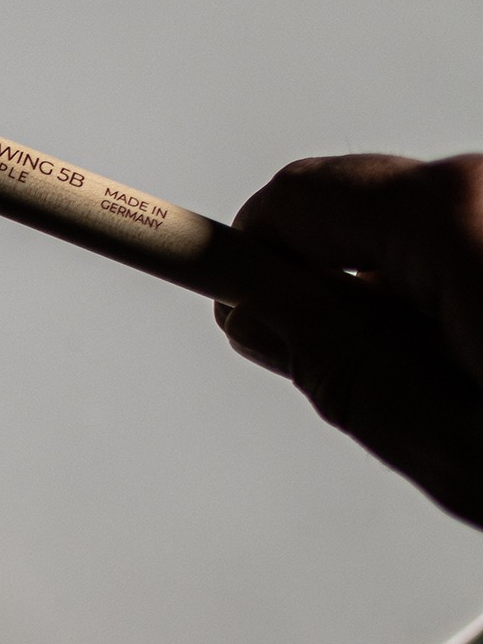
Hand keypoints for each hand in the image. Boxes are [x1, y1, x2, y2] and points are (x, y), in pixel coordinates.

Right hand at [218, 153, 482, 525]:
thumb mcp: (453, 440)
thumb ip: (339, 366)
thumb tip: (257, 314)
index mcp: (456, 216)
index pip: (291, 202)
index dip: (230, 254)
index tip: (188, 281)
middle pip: (358, 217)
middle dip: (339, 298)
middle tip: (387, 400)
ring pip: (423, 239)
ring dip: (414, 311)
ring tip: (472, 402)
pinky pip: (470, 247)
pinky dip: (463, 302)